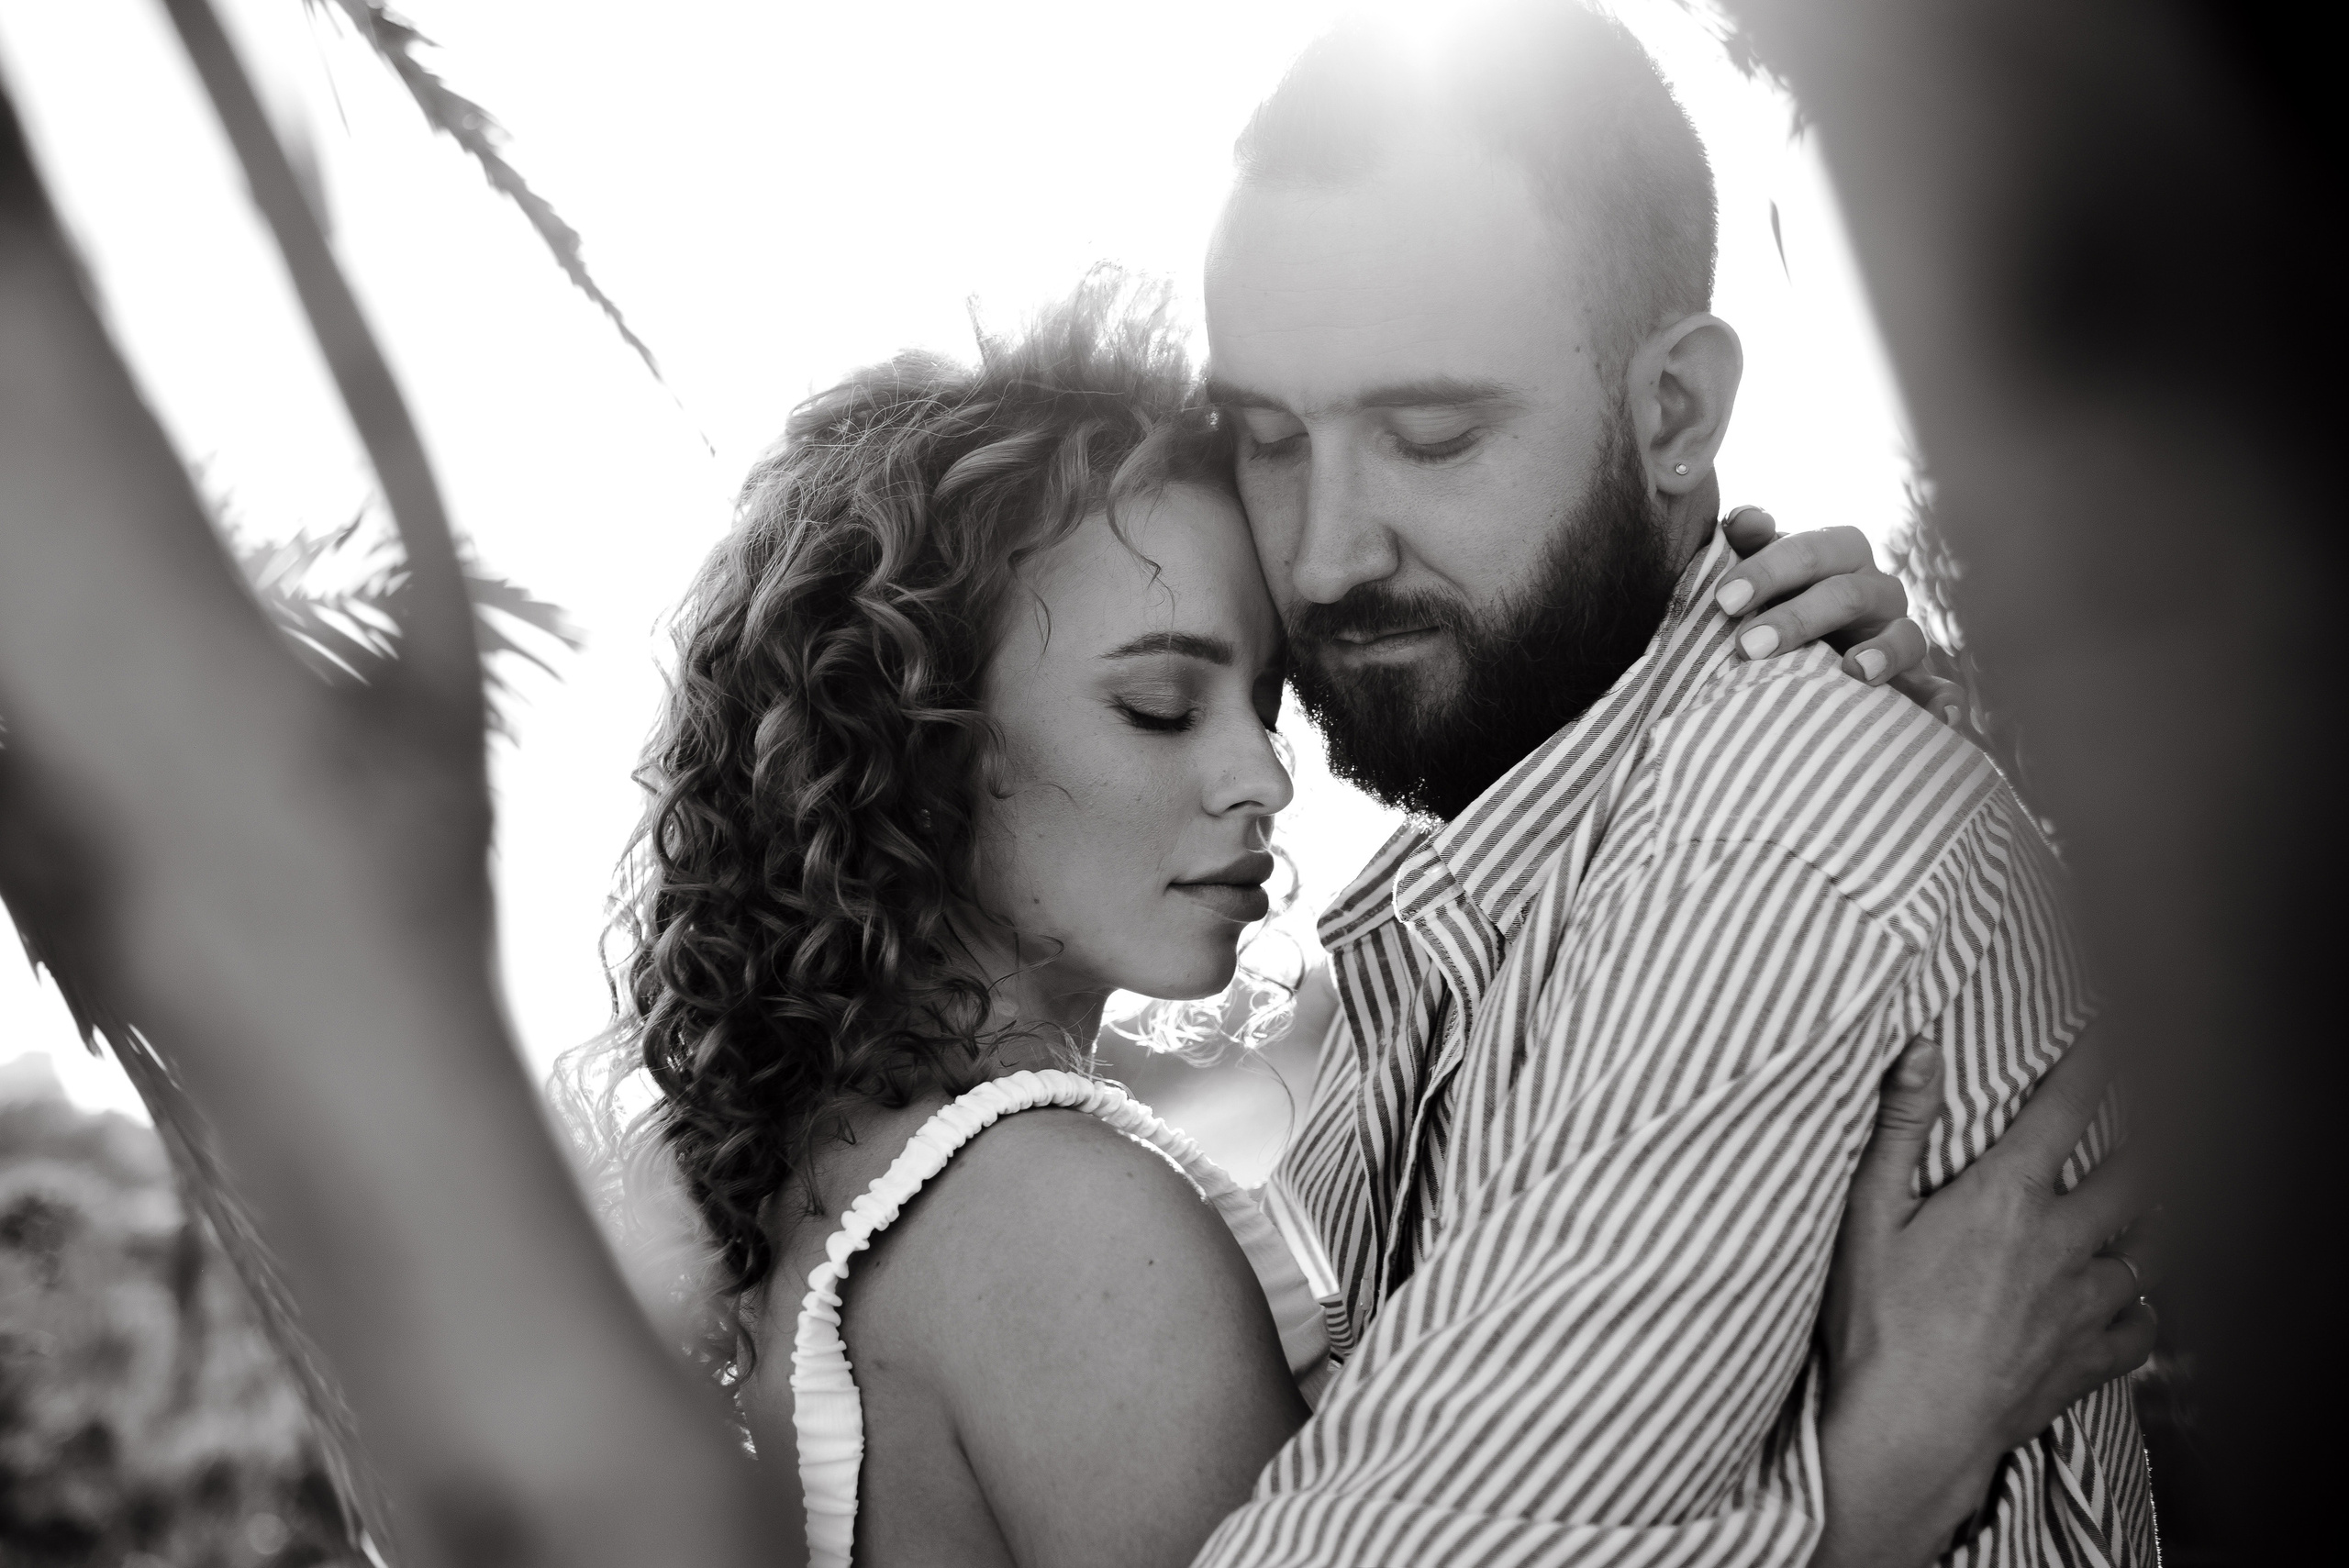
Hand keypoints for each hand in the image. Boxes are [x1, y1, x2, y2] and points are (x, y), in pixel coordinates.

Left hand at [1716, 507, 1967, 724]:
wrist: (1804, 643)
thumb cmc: (1775, 597)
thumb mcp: (1762, 568)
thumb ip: (1751, 542)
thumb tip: (1745, 520)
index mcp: (1840, 554)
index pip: (1810, 551)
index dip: (1768, 570)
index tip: (1724, 600)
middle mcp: (1876, 589)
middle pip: (1847, 594)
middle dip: (1798, 619)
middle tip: (1748, 646)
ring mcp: (1898, 633)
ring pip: (1904, 636)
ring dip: (1882, 654)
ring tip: (1855, 672)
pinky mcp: (1914, 679)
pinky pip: (1937, 687)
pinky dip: (1944, 699)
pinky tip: (1944, 716)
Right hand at [1809, 1030, 2159, 1567]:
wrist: (1907, 1431)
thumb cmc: (1876, 1324)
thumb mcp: (1867, 1214)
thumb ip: (1899, 1128)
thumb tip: (1921, 1050)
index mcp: (2007, 1199)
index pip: (2065, 1110)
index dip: (2096, 1062)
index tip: (2115, 1031)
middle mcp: (2060, 1245)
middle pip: (2135, 1178)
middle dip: (2148, 1139)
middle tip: (2153, 1117)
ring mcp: (2081, 1308)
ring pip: (2150, 1252)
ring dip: (2153, 1222)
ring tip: (2152, 1203)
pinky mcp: (2085, 1362)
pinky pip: (2143, 1330)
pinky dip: (2143, 1308)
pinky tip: (2131, 1300)